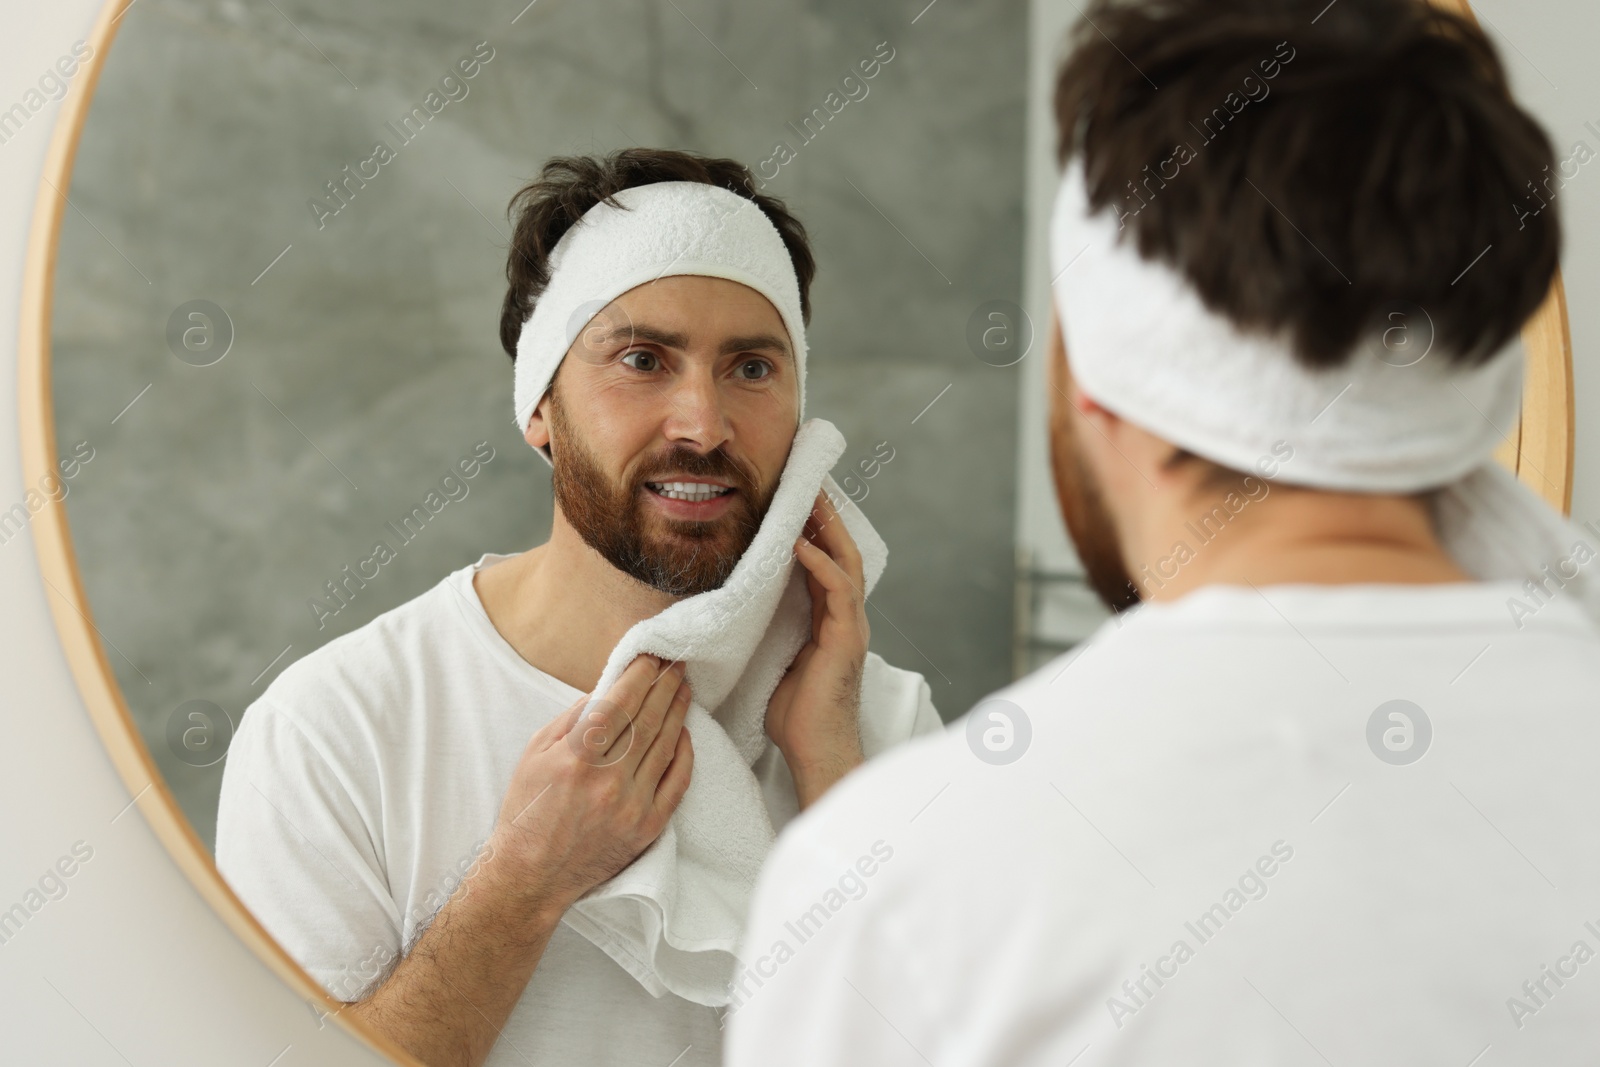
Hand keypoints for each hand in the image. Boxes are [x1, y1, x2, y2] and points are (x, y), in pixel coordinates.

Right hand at [486, 655, 693, 917]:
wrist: (531, 875)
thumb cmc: (527, 810)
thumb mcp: (534, 754)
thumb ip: (572, 719)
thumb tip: (607, 690)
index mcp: (575, 758)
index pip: (618, 703)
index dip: (639, 676)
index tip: (651, 657)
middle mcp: (607, 780)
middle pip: (647, 719)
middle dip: (664, 686)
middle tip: (675, 664)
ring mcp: (631, 806)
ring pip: (665, 746)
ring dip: (678, 712)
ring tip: (683, 689)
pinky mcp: (647, 828)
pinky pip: (676, 783)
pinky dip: (684, 754)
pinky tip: (685, 733)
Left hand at [766, 490, 868, 808]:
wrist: (813, 751)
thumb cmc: (792, 714)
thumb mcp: (771, 658)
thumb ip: (762, 630)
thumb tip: (724, 610)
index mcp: (827, 620)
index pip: (824, 561)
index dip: (813, 528)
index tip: (795, 497)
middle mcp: (844, 617)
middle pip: (840, 552)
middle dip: (825, 516)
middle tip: (807, 481)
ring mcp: (850, 627)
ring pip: (845, 563)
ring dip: (828, 529)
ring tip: (810, 497)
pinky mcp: (847, 640)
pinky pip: (839, 593)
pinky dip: (822, 566)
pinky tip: (803, 546)